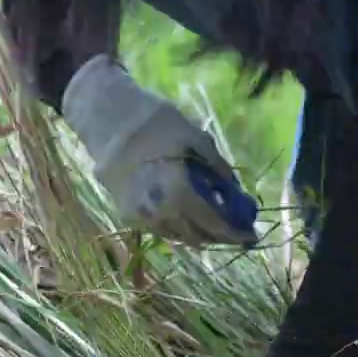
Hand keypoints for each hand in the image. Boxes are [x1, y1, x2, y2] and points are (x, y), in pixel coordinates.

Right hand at [62, 55, 256, 245]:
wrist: (105, 119)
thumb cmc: (154, 122)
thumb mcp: (195, 137)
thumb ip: (217, 168)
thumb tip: (235, 191)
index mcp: (179, 193)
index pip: (214, 224)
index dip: (235, 233)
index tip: (251, 236)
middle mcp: (160, 213)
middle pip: (198, 237)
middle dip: (219, 236)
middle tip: (235, 230)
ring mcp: (142, 217)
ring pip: (179, 237)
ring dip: (199, 233)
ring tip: (215, 223)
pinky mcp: (128, 215)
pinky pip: (162, 229)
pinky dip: (179, 227)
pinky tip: (190, 215)